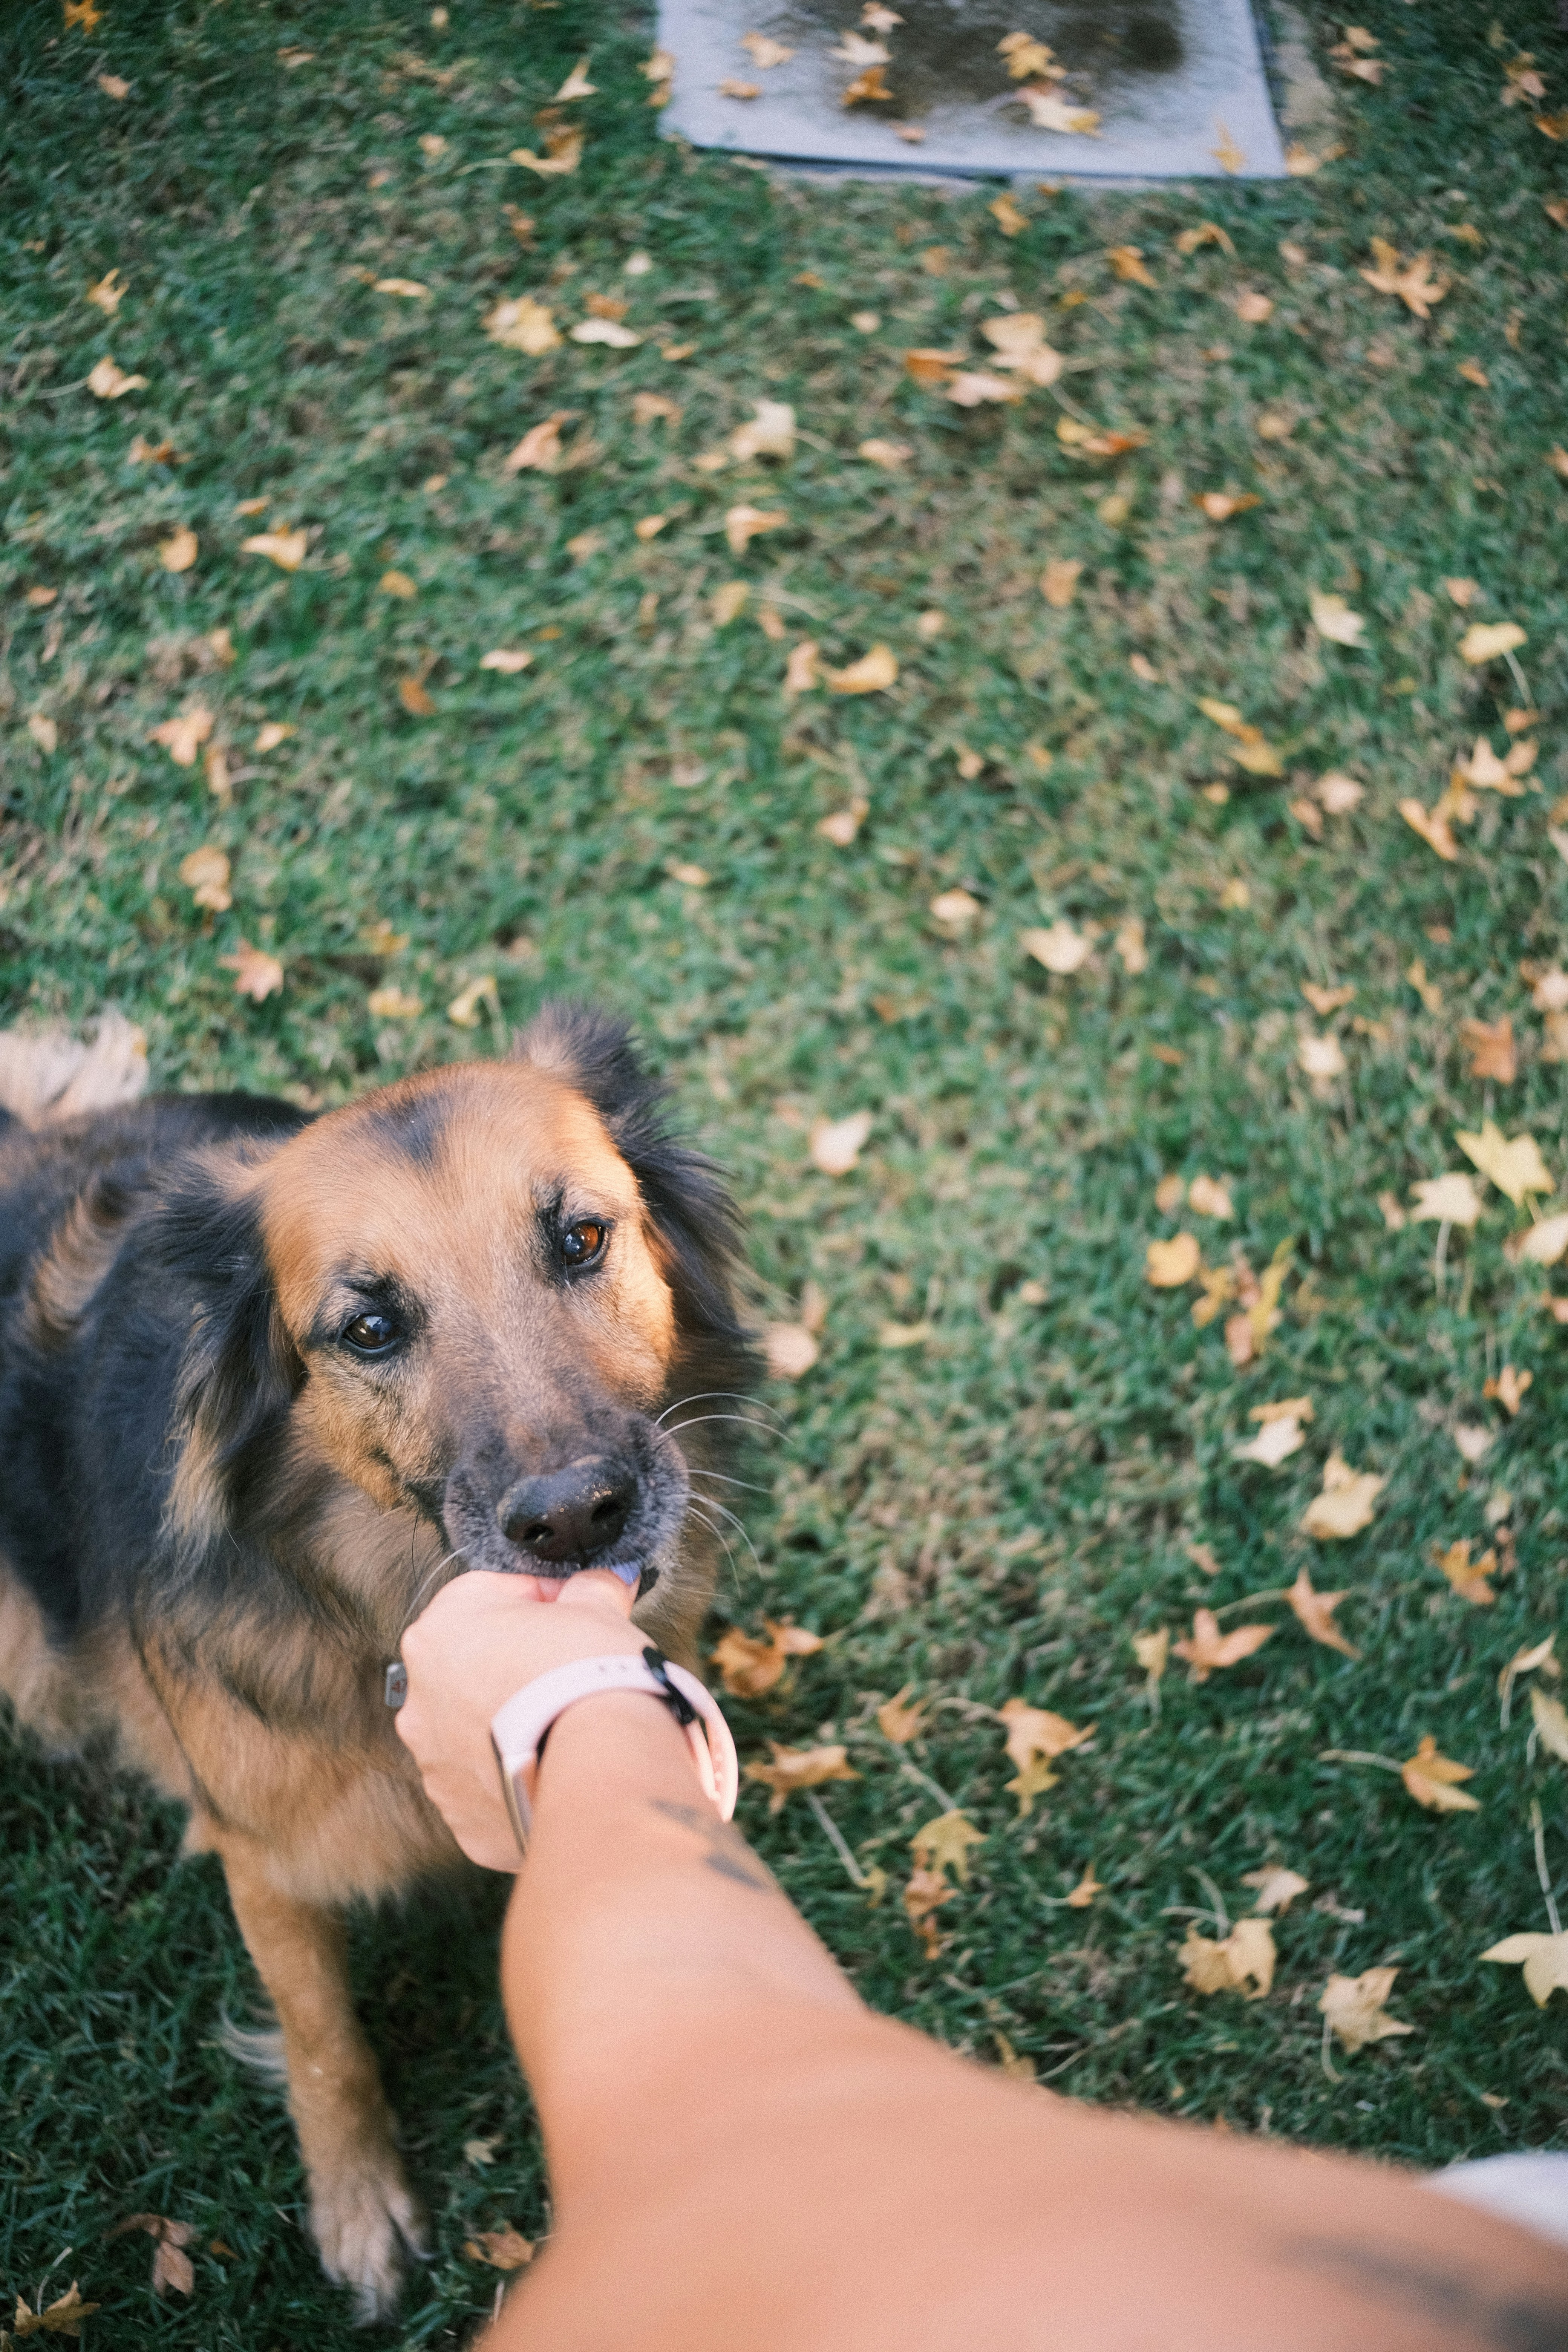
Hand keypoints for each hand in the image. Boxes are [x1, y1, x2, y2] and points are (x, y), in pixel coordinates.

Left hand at [396, 1570, 643, 1870]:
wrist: (598, 1768)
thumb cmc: (585, 1678)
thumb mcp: (596, 1608)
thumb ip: (591, 1588)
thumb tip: (600, 1583)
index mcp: (440, 1631)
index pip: (486, 1595)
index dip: (538, 1598)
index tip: (571, 1609)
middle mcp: (421, 1697)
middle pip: (474, 1664)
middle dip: (519, 1662)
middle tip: (569, 1667)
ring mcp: (434, 1761)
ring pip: (474, 1727)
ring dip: (511, 1719)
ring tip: (563, 1721)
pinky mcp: (459, 1811)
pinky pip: (487, 1781)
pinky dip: (515, 1771)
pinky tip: (554, 1763)